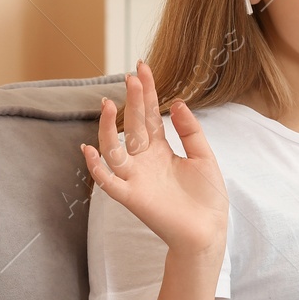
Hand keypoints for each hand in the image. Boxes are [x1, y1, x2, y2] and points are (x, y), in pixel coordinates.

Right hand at [81, 60, 228, 255]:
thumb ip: (190, 131)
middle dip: (132, 100)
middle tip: (131, 75)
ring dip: (108, 127)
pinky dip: (96, 166)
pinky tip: (90, 148)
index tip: (142, 67)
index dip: (147, 92)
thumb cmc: (206, 197)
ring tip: (108, 103)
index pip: (150, 115)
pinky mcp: (131, 197)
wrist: (208, 231)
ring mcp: (135, 177)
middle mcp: (144, 160)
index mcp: (160, 150)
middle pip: (133, 125)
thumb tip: (177, 102)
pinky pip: (108, 181)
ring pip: (113, 148)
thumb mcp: (203, 157)